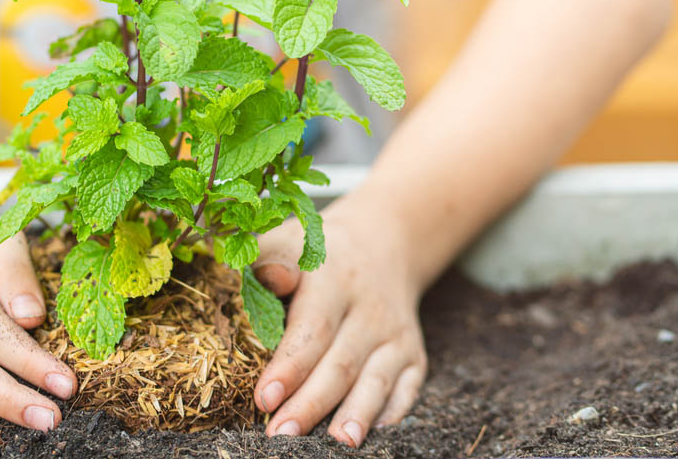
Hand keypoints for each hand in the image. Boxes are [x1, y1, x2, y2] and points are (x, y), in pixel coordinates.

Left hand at [252, 194, 427, 446]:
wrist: (381, 245)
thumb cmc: (316, 253)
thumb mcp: (289, 240)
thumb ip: (268, 258)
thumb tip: (267, 279)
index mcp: (334, 280)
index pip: (313, 327)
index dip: (290, 365)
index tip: (264, 398)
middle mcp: (371, 310)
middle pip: (341, 364)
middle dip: (311, 404)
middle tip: (280, 435)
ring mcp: (397, 335)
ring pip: (376, 381)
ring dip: (355, 415)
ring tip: (335, 445)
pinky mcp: (414, 355)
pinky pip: (406, 390)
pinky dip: (390, 414)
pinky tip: (368, 435)